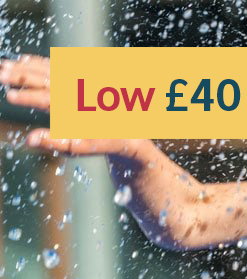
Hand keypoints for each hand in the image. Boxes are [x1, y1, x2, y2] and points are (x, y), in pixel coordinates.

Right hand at [0, 54, 146, 156]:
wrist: (130, 131)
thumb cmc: (103, 143)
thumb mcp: (83, 147)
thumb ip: (56, 142)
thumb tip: (29, 139)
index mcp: (82, 106)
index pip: (50, 99)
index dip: (28, 97)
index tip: (9, 96)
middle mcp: (83, 89)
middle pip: (48, 78)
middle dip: (23, 75)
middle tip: (0, 73)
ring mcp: (84, 81)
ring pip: (52, 69)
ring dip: (28, 66)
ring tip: (5, 65)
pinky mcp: (84, 76)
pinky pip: (60, 66)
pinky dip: (42, 62)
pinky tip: (24, 60)